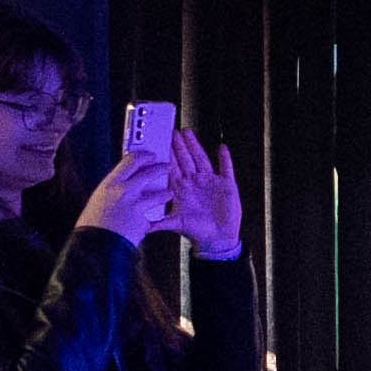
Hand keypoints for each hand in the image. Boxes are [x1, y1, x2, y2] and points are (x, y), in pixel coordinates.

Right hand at [78, 149, 173, 242]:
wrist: (95, 244)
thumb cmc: (93, 224)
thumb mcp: (99, 200)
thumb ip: (113, 190)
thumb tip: (123, 183)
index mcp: (109, 183)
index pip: (129, 160)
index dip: (143, 155)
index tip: (149, 155)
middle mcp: (123, 190)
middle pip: (148, 172)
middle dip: (161, 168)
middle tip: (167, 166)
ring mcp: (135, 204)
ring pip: (159, 193)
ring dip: (166, 193)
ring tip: (169, 193)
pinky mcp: (144, 219)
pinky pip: (155, 215)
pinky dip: (158, 216)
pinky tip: (161, 217)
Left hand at [165, 133, 243, 255]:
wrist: (217, 238)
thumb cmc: (197, 231)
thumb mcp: (176, 224)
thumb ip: (161, 222)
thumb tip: (144, 225)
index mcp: (182, 188)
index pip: (173, 167)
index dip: (167, 155)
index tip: (160, 144)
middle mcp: (195, 182)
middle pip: (186, 159)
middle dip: (179, 145)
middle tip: (172, 132)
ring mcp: (210, 182)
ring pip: (202, 159)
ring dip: (196, 146)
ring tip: (189, 134)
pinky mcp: (226, 185)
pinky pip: (226, 168)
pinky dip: (224, 159)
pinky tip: (222, 148)